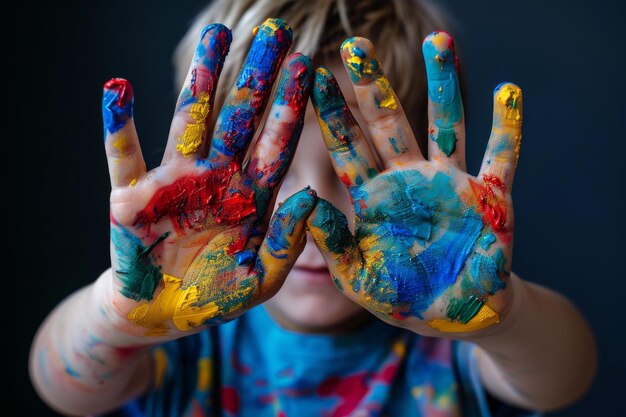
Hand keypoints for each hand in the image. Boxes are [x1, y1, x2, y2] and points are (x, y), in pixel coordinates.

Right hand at [102, 19, 314, 338]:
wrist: (163, 314)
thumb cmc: (216, 297)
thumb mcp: (262, 278)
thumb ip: (288, 242)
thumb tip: (311, 196)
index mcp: (248, 197)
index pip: (275, 144)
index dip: (291, 107)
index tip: (308, 66)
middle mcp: (214, 179)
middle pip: (238, 118)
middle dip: (256, 77)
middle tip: (275, 31)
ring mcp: (173, 183)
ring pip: (188, 121)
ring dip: (200, 80)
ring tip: (215, 36)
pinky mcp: (130, 198)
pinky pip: (122, 156)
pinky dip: (118, 125)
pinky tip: (117, 89)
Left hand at [307, 33, 521, 334]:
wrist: (458, 317)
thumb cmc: (403, 297)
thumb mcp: (357, 278)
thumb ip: (331, 244)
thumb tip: (304, 202)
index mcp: (374, 198)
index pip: (348, 149)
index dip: (331, 115)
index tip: (311, 78)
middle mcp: (410, 180)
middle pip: (390, 124)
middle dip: (374, 86)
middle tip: (357, 45)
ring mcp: (452, 184)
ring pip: (446, 126)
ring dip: (444, 85)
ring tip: (440, 41)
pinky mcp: (491, 199)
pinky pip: (501, 158)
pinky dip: (506, 128)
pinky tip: (508, 91)